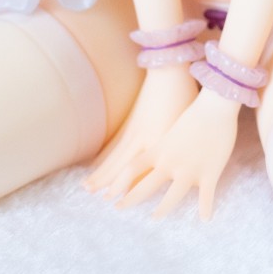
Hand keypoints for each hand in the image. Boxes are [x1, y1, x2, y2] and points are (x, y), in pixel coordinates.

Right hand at [84, 66, 196, 195]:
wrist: (169, 72)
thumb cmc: (184, 99)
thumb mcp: (185, 128)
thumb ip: (179, 150)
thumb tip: (181, 169)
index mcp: (160, 142)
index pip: (144, 169)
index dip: (132, 187)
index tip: (121, 201)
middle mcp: (144, 139)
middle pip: (123, 167)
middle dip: (111, 184)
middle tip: (100, 200)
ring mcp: (134, 131)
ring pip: (114, 157)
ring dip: (102, 173)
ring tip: (87, 187)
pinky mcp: (130, 123)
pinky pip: (114, 146)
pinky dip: (104, 158)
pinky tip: (95, 166)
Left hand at [109, 88, 240, 220]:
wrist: (215, 104)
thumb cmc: (193, 109)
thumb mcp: (170, 126)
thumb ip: (161, 142)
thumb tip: (155, 149)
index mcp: (159, 148)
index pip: (131, 169)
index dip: (117, 182)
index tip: (107, 192)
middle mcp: (170, 162)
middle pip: (144, 187)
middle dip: (130, 200)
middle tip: (118, 208)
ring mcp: (189, 169)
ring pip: (171, 198)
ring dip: (162, 210)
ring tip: (154, 217)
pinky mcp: (210, 173)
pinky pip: (205, 197)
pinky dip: (205, 209)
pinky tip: (205, 219)